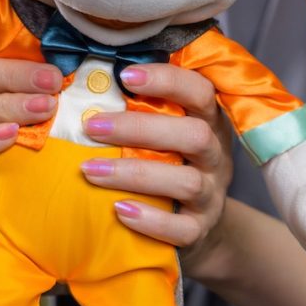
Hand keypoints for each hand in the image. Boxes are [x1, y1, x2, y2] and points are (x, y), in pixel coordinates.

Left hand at [76, 65, 233, 260]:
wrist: (196, 223)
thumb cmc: (169, 162)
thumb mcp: (168, 130)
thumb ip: (142, 107)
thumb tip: (88, 76)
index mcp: (210, 121)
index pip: (200, 92)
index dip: (167, 80)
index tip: (124, 76)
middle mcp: (217, 156)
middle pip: (195, 136)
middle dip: (140, 129)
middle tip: (92, 126)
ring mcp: (212, 194)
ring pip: (187, 182)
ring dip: (135, 174)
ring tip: (89, 170)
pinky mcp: (200, 229)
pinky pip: (182, 229)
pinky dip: (150, 220)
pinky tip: (118, 210)